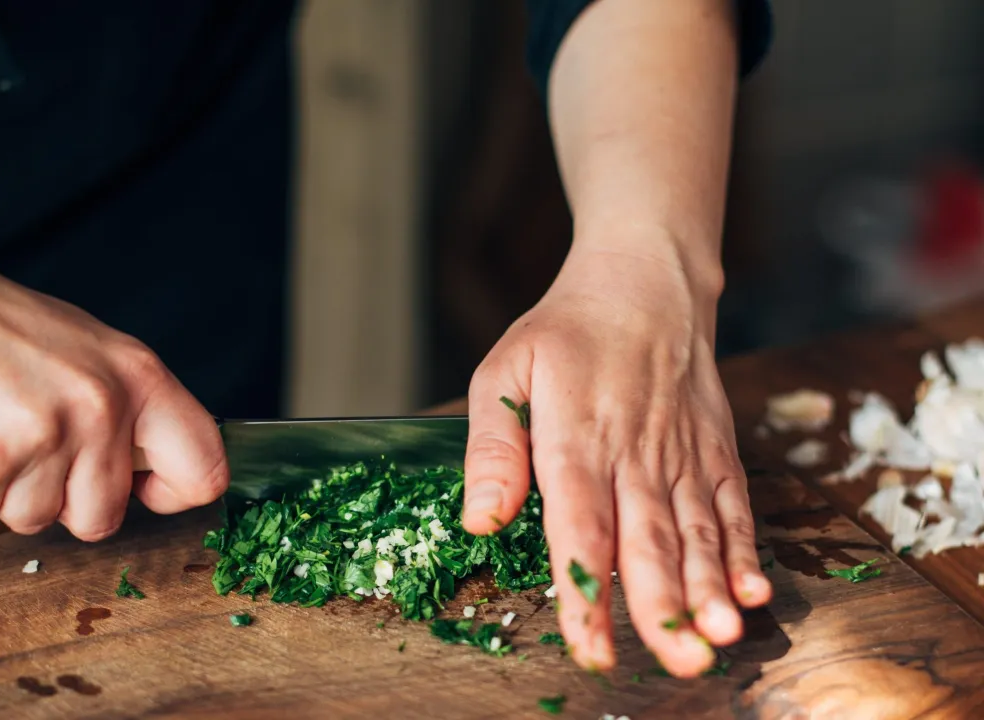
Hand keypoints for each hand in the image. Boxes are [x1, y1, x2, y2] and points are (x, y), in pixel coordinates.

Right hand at [0, 230, 226, 539]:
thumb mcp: (84, 347)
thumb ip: (127, 406)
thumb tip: (159, 469)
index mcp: (136, 375)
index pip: (204, 469)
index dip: (173, 494)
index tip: (143, 489)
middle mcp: (99, 408)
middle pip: (105, 517)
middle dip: (65, 499)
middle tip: (28, 444)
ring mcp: (40, 438)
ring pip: (38, 522)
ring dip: (7, 490)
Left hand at [461, 243, 770, 677]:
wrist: (645, 282)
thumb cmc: (565, 333)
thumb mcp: (504, 373)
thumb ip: (493, 449)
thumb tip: (481, 521)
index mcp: (575, 439)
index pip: (580, 528)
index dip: (586, 593)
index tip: (590, 647)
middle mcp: (635, 453)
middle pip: (648, 540)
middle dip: (663, 607)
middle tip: (680, 661)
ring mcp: (682, 453)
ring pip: (696, 530)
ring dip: (709, 588)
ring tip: (718, 637)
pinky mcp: (714, 450)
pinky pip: (732, 505)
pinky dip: (741, 550)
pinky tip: (750, 593)